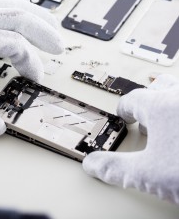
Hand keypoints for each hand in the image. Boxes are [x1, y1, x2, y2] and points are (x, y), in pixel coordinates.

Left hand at [0, 0, 63, 136]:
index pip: (16, 46)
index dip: (31, 63)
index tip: (34, 79)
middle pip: (19, 17)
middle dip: (43, 32)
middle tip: (57, 47)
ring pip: (9, 4)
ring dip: (33, 14)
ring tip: (49, 24)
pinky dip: (12, 5)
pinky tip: (17, 10)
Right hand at [83, 74, 178, 203]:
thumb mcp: (151, 175)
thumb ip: (115, 169)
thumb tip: (92, 165)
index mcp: (162, 107)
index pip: (133, 100)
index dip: (124, 109)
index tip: (124, 116)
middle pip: (160, 87)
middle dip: (150, 101)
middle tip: (148, 119)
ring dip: (173, 101)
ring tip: (172, 121)